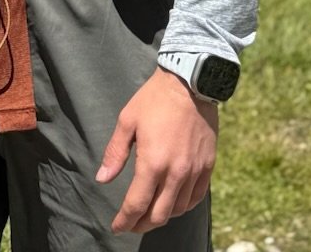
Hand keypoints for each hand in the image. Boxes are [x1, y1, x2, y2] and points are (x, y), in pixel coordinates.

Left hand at [96, 67, 217, 233]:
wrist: (190, 82)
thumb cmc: (154, 99)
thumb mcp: (127, 121)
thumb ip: (115, 154)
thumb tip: (102, 179)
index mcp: (153, 162)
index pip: (137, 204)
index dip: (125, 220)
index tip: (117, 227)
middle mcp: (176, 173)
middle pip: (158, 215)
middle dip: (141, 225)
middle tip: (131, 224)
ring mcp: (194, 171)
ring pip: (177, 210)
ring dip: (161, 217)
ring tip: (149, 214)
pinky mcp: (208, 166)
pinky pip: (195, 198)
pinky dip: (181, 206)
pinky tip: (172, 203)